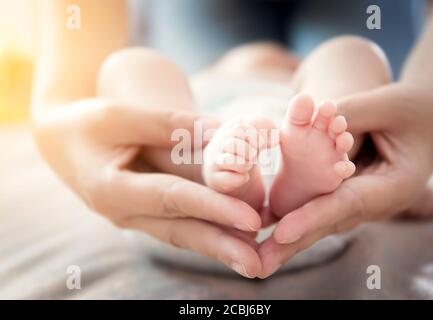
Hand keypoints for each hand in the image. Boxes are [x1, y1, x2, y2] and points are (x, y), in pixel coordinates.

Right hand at [32, 98, 263, 277]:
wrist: (61, 141)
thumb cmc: (88, 124)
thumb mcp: (122, 115)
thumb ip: (172, 125)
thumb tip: (225, 129)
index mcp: (111, 189)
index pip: (172, 199)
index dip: (212, 207)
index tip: (250, 219)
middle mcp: (122, 213)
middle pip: (179, 231)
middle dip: (221, 247)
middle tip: (258, 264)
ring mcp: (132, 218)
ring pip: (181, 235)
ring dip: (217, 247)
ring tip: (253, 259)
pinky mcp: (143, 215)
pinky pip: (177, 227)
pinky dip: (206, 234)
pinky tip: (232, 241)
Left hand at [257, 83, 432, 277]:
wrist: (425, 121)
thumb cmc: (413, 111)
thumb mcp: (388, 105)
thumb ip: (350, 112)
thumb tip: (309, 115)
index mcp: (393, 185)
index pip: (347, 203)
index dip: (314, 217)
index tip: (282, 233)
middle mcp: (373, 201)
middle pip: (327, 224)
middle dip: (291, 246)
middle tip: (258, 266)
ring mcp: (357, 201)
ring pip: (318, 222)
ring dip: (287, 242)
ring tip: (256, 260)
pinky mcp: (343, 194)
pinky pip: (316, 209)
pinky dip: (292, 222)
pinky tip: (266, 238)